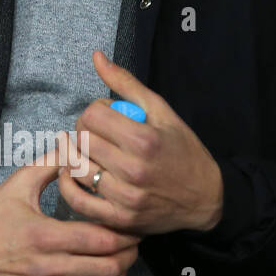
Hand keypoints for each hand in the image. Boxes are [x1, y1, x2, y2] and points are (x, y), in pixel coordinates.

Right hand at [0, 143, 141, 275]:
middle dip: (127, 255)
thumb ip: (49, 164)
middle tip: (133, 244)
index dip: (124, 234)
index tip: (131, 225)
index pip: (101, 239)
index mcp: (43, 235)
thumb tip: (75, 145)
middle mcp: (44, 268)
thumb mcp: (16, 185)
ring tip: (123, 264)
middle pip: (106, 268)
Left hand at [58, 51, 223, 235]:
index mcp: (144, 140)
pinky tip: (75, 173)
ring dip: (75, 155)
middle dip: (84, 131)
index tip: (105, 117)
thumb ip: (126, 83)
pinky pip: (77, 200)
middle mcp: (133, 170)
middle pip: (81, 139)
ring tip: (88, 152)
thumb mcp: (161, 111)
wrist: (206, 198)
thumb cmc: (182, 150)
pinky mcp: (119, 219)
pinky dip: (69, 185)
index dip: (94, 111)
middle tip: (98, 135)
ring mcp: (125, 197)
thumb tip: (96, 56)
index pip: (92, 115)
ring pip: (76, 167)